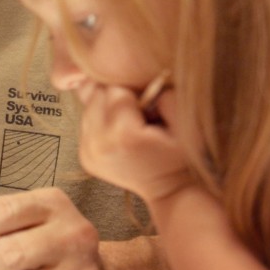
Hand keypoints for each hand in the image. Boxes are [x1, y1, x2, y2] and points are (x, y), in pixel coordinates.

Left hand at [74, 81, 195, 203]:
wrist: (170, 190)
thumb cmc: (182, 157)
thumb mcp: (186, 125)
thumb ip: (167, 97)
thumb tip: (148, 80)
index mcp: (123, 134)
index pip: (115, 90)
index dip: (133, 92)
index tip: (147, 105)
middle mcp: (98, 144)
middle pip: (95, 96)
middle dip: (115, 97)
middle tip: (138, 112)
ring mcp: (88, 152)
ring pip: (88, 108)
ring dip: (105, 109)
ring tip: (130, 123)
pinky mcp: (84, 157)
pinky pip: (86, 124)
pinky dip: (100, 122)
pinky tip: (119, 132)